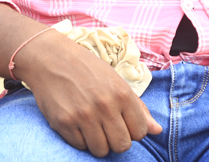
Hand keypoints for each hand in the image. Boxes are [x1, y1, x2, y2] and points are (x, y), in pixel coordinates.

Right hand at [20, 32, 161, 156]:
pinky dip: (81, 140)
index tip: (123, 123)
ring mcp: (83, 116)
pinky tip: (77, 123)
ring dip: (98, 142)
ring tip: (92, 126)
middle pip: (122, 145)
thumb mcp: (116, 81)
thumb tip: (157, 131)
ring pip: (101, 150)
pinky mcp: (64, 123)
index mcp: (122, 93)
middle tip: (107, 127)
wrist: (51, 58)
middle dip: (116, 140)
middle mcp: (105, 106)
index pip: (140, 132)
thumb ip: (138, 108)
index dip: (133, 131)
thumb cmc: (87, 69)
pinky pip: (80, 146)